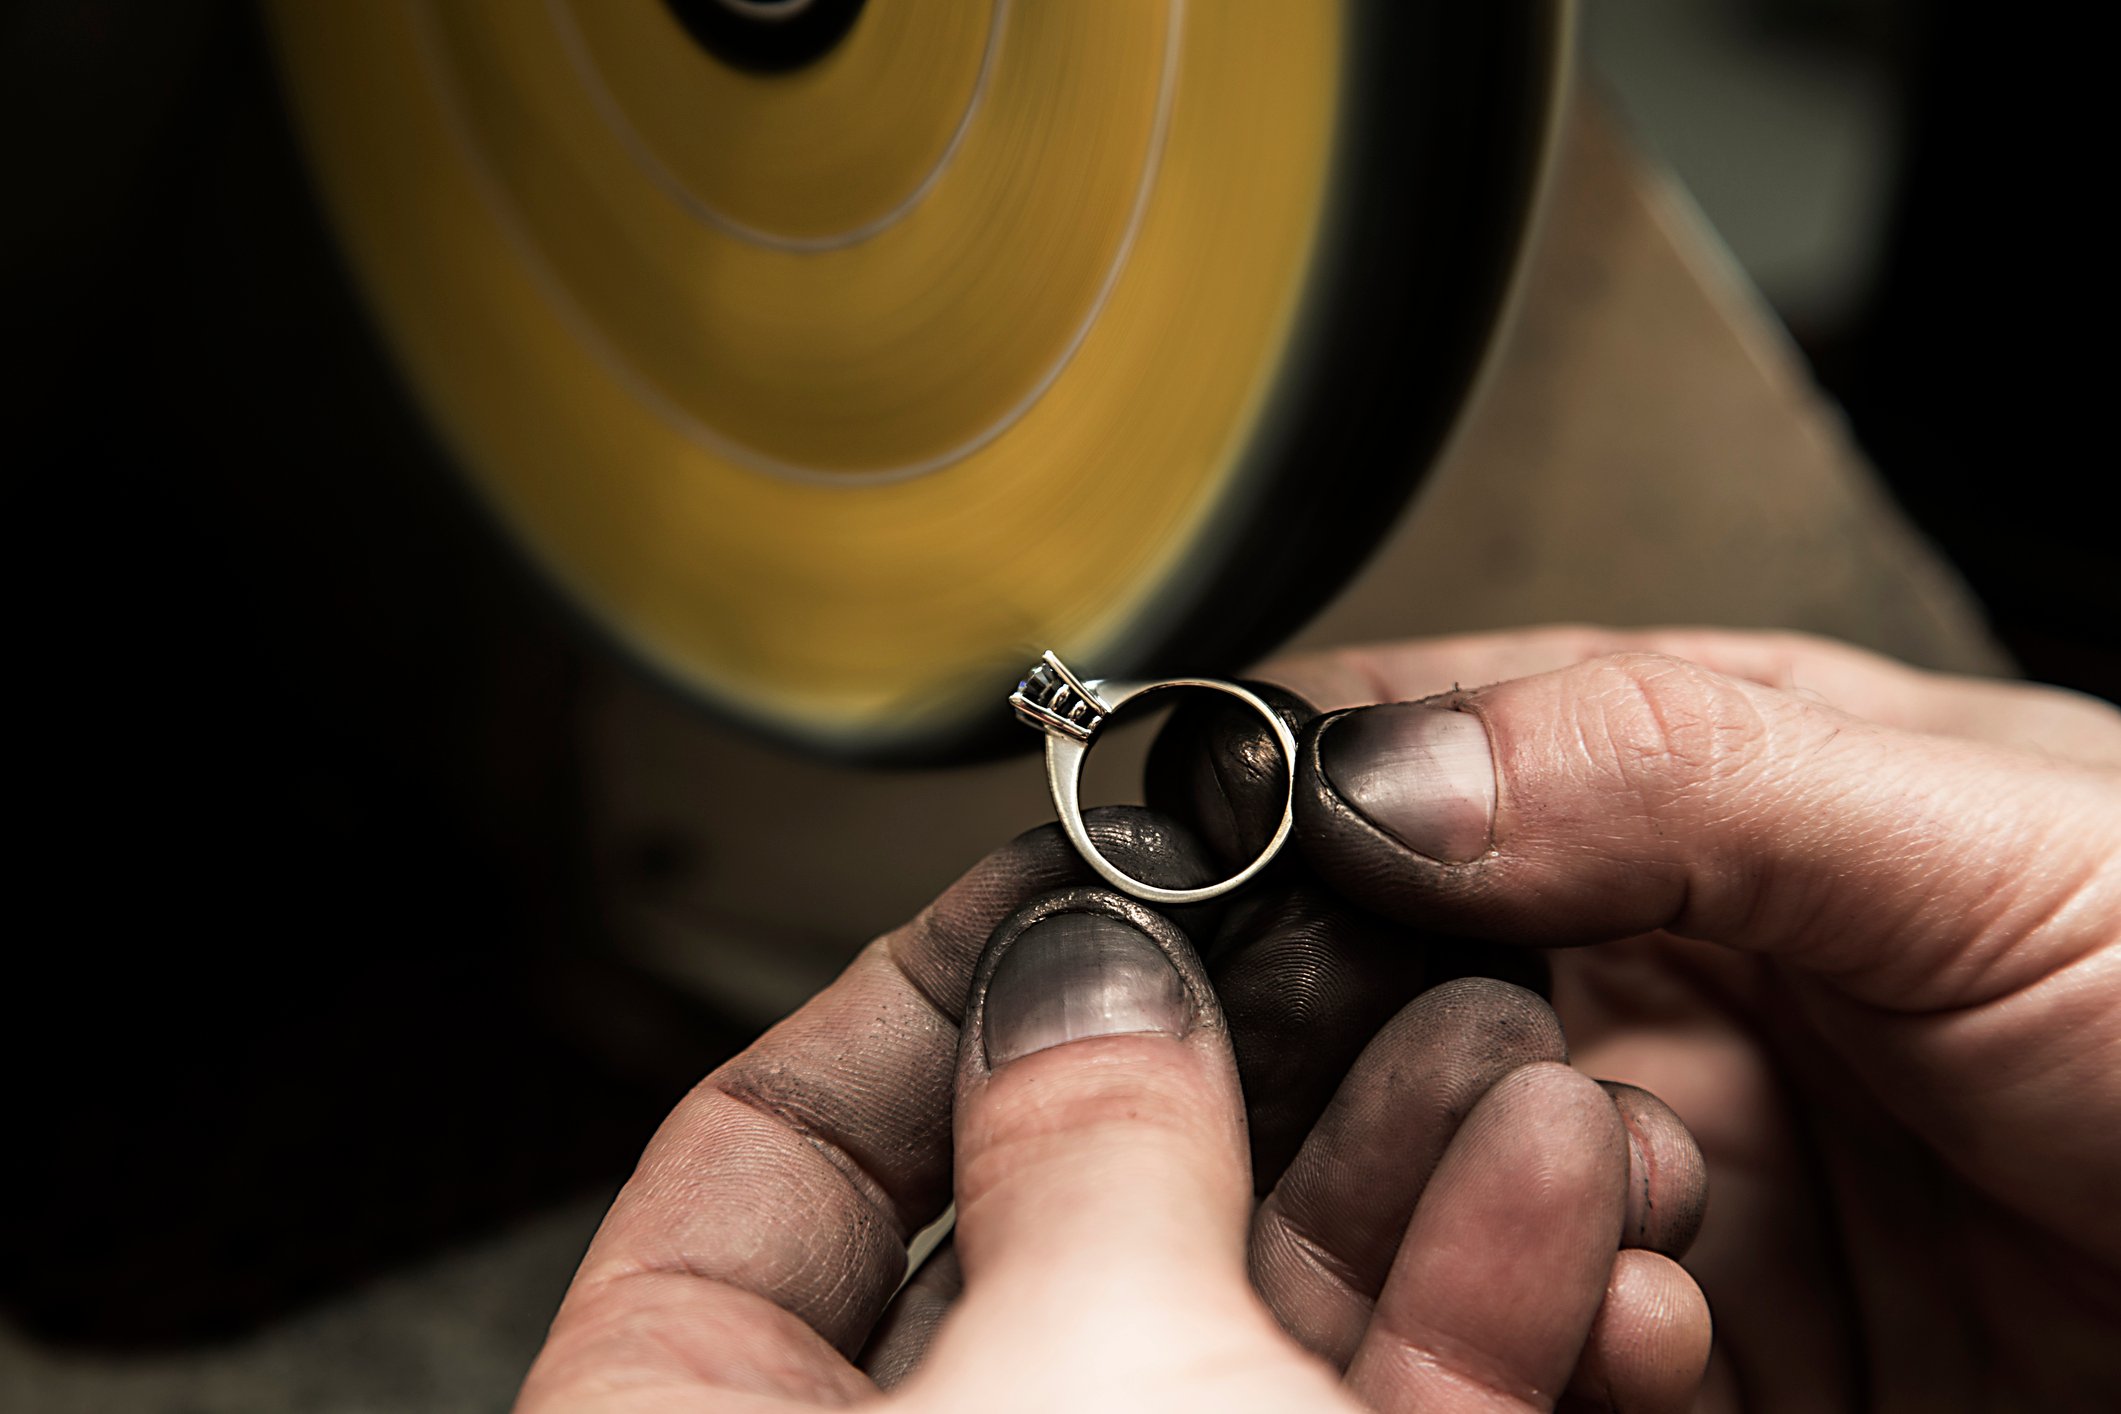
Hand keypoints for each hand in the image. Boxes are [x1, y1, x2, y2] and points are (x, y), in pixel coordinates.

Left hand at [519, 813, 1710, 1410]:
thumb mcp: (1078, 1378)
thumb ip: (1074, 1147)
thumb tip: (1078, 971)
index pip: (761, 1151)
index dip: (911, 980)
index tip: (1055, 877)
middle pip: (1050, 1205)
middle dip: (1227, 1049)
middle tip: (1320, 918)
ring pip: (1249, 1310)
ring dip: (1395, 1154)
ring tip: (1494, 1018)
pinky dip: (1479, 1303)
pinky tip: (1555, 1177)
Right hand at [1229, 626, 2120, 1410]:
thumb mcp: (1988, 841)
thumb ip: (1680, 774)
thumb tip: (1384, 771)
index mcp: (1711, 786)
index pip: (1426, 754)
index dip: (1297, 796)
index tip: (1208, 855)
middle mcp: (1670, 967)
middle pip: (1395, 984)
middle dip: (1365, 1037)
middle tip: (1402, 1067)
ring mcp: (1689, 1155)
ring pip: (1448, 1173)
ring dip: (1473, 1200)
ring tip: (1604, 1191)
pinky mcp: (1718, 1337)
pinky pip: (1551, 1334)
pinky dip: (1565, 1336)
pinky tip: (1659, 1319)